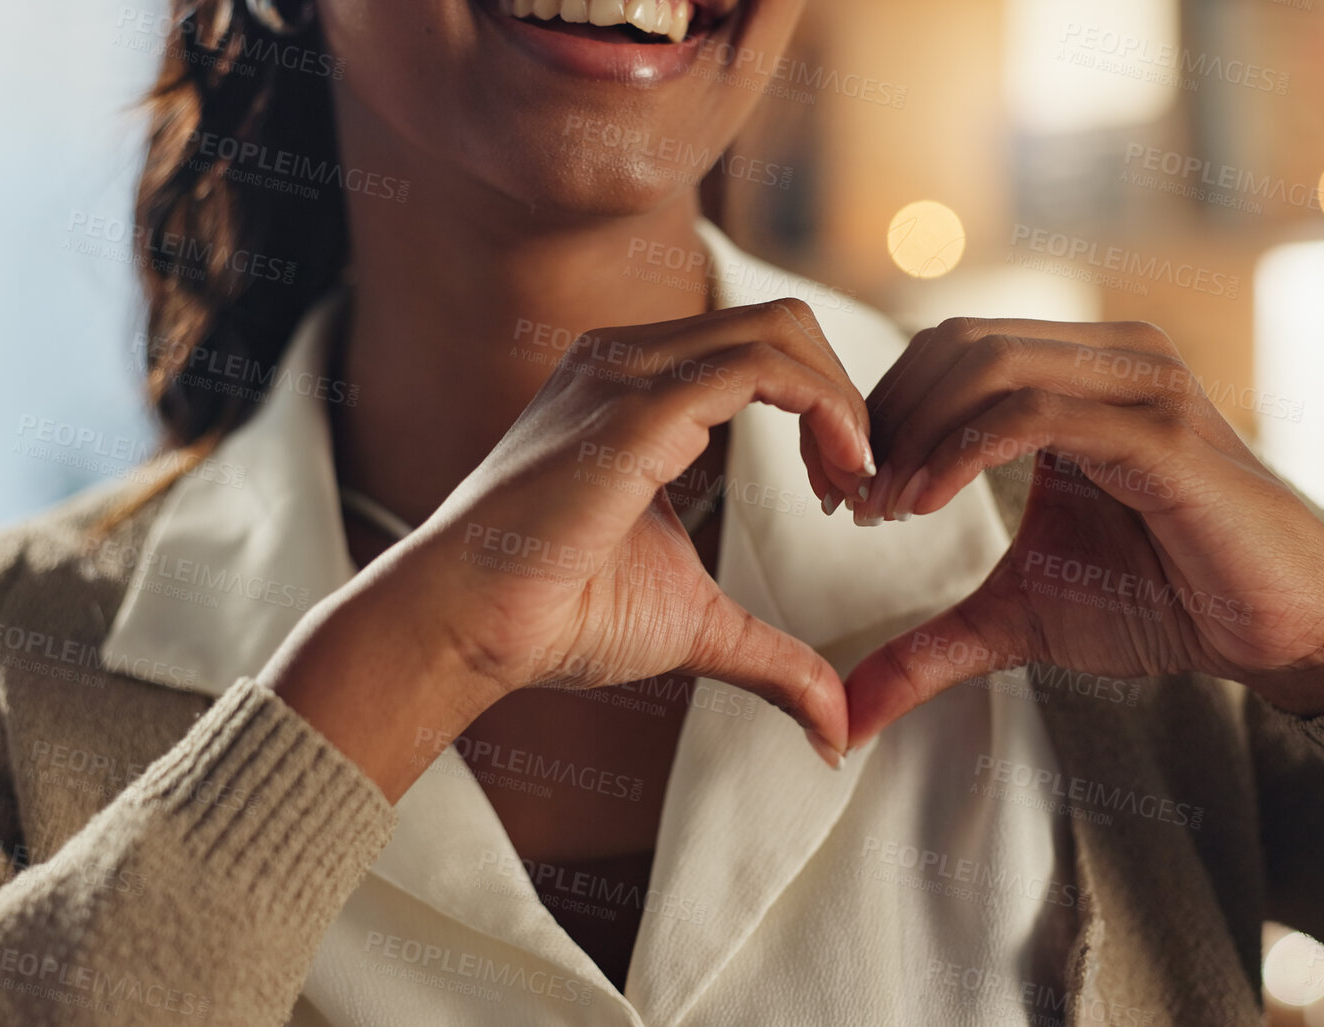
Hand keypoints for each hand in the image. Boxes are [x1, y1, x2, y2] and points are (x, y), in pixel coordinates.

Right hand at [263, 300, 872, 795]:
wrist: (465, 626)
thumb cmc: (555, 619)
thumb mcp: (693, 626)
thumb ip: (770, 656)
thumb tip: (837, 726)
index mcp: (632, 387)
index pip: (760, 349)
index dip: (823, 410)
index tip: (843, 492)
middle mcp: (628, 360)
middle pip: (782, 325)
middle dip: (843, 399)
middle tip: (858, 489)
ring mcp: (628, 373)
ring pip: (781, 333)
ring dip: (842, 407)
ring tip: (852, 487)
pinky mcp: (637, 406)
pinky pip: (763, 367)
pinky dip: (823, 410)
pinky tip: (836, 478)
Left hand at [840, 318, 1323, 748]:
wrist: (1283, 631)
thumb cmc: (1167, 601)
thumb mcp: (1020, 617)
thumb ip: (930, 646)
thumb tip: (846, 715)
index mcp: (1080, 373)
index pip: (948, 350)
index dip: (881, 408)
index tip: (842, 489)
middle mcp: (1111, 357)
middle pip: (955, 344)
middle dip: (884, 417)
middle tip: (849, 500)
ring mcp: (1141, 385)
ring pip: (987, 365)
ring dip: (913, 432)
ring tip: (879, 507)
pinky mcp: (1160, 434)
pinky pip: (1035, 415)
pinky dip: (961, 452)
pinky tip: (922, 505)